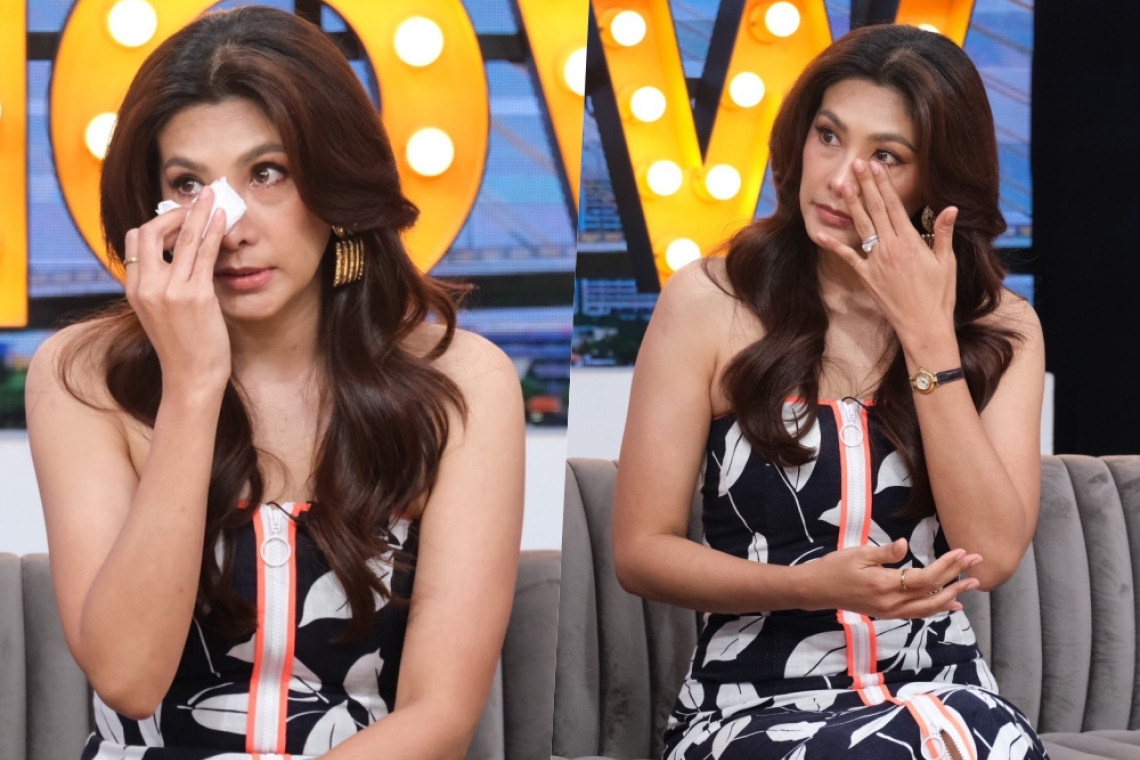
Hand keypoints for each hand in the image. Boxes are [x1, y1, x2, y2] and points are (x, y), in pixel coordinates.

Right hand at [123, 185, 230, 396]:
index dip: (156, 225)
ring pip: (183, 238)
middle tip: (194, 205)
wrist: (191, 378)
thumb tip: (179, 257)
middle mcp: (148, 287)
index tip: (177, 219)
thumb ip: (163, 285)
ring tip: (214, 195)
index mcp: (134, 290)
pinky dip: (214, 231)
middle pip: (150, 232)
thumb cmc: (182, 347)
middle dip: (174, 213)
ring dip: (200, 212)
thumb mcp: (160, 313)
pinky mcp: (196, 296)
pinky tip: (224, 218)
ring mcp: (171, 291)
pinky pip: (205, 253)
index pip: (135, 241)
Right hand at [804, 538, 981, 618]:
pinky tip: (951, 604)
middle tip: (977, 565)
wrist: (816, 590)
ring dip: (952, 595)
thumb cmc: (834, 568)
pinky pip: (919, 613)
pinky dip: (937, 608)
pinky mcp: (888, 613)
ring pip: (929, 608)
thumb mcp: (857, 554)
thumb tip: (906, 545)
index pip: (925, 578)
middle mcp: (891, 603)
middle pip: (933, 595)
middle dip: (957, 580)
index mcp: (884, 586)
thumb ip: (884, 552)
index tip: (963, 553)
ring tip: (972, 584)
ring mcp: (890, 611)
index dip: (946, 566)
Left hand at [817, 159, 958, 345]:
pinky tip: (820, 232)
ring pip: (861, 227)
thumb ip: (943, 234)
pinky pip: (847, 258)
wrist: (923, 326)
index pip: (894, 206)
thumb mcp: (947, 263)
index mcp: (910, 242)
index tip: (876, 167)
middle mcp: (890, 248)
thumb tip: (950, 208)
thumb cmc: (939, 295)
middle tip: (857, 164)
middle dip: (866, 185)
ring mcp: (875, 262)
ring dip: (852, 204)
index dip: (884, 185)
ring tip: (842, 184)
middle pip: (875, 210)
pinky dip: (833, 245)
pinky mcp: (866, 277)